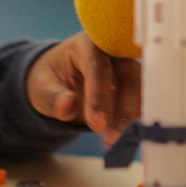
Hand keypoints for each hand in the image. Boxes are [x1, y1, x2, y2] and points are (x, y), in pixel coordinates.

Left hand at [26, 32, 140, 144]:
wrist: (61, 79)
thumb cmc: (51, 78)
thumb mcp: (42, 87)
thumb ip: (54, 97)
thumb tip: (67, 107)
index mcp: (89, 43)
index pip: (98, 66)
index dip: (99, 95)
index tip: (96, 124)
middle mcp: (115, 52)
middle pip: (128, 77)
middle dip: (122, 111)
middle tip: (111, 139)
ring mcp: (130, 67)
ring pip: (142, 92)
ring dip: (132, 119)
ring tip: (115, 143)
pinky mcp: (137, 85)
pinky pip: (143, 103)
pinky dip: (135, 123)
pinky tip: (123, 140)